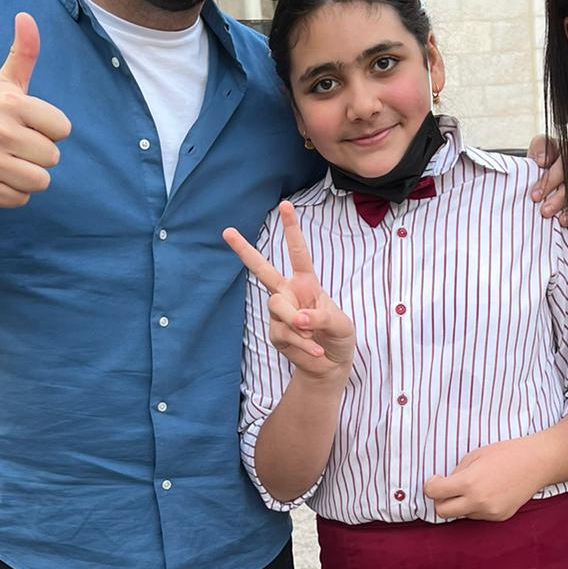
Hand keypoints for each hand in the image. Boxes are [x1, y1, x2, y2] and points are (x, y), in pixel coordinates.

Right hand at [0, 14, 71, 206]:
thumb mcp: (3, 83)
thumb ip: (23, 53)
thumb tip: (27, 15)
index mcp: (10, 103)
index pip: (62, 128)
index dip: (49, 130)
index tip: (27, 124)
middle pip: (53, 157)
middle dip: (39, 154)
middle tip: (15, 145)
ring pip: (41, 181)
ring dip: (29, 175)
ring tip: (9, 161)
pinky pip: (22, 199)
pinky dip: (14, 192)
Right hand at [224, 201, 354, 378]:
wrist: (331, 364)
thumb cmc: (339, 336)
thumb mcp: (341, 324)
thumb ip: (321, 318)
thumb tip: (298, 320)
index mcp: (306, 283)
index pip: (298, 253)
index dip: (291, 230)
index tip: (285, 204)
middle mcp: (289, 294)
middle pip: (262, 270)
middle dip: (244, 251)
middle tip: (227, 231)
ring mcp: (279, 314)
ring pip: (278, 307)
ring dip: (298, 324)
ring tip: (314, 336)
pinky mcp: (275, 334)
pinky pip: (284, 333)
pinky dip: (303, 344)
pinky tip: (315, 351)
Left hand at [424, 438, 543, 520]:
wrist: (537, 463)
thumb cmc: (506, 453)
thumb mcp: (475, 456)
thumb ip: (456, 473)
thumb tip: (444, 486)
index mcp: (469, 482)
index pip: (434, 493)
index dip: (430, 486)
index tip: (436, 481)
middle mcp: (478, 501)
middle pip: (442, 512)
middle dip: (440, 501)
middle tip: (447, 489)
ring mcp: (490, 512)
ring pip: (461, 515)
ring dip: (460, 504)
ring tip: (475, 487)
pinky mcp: (500, 517)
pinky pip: (477, 516)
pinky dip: (476, 507)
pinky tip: (488, 492)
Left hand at [526, 133, 567, 226]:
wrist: (559, 175)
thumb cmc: (550, 162)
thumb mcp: (542, 149)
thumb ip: (540, 148)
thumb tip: (542, 160)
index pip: (567, 162)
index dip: (551, 179)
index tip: (536, 196)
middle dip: (562, 199)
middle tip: (545, 211)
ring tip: (563, 221)